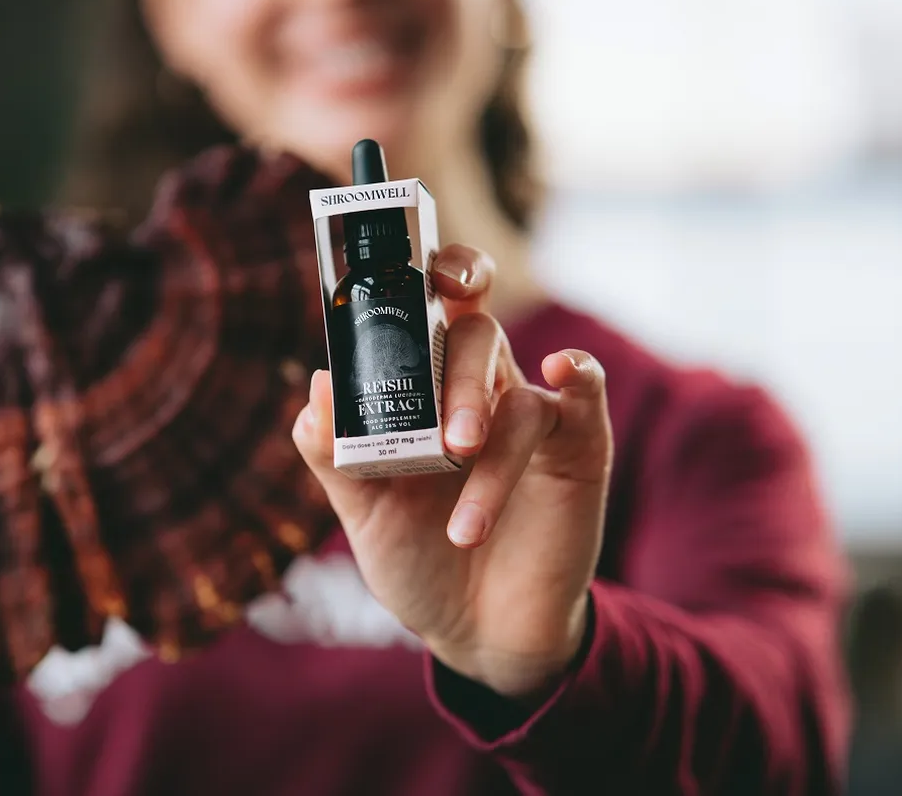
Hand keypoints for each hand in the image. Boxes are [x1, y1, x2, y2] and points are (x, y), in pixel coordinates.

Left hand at [293, 245, 612, 699]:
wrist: (475, 633)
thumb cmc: (416, 559)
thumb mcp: (361, 514)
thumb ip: (333, 454)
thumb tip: (317, 389)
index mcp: (421, 388)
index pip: (430, 305)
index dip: (432, 269)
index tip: (423, 271)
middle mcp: (477, 388)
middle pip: (473, 338)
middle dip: (458, 385)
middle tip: (450, 446)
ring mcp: (530, 417)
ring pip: (517, 392)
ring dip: (495, 452)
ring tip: (466, 524)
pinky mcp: (577, 452)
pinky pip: (584, 399)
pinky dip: (580, 377)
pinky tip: (565, 373)